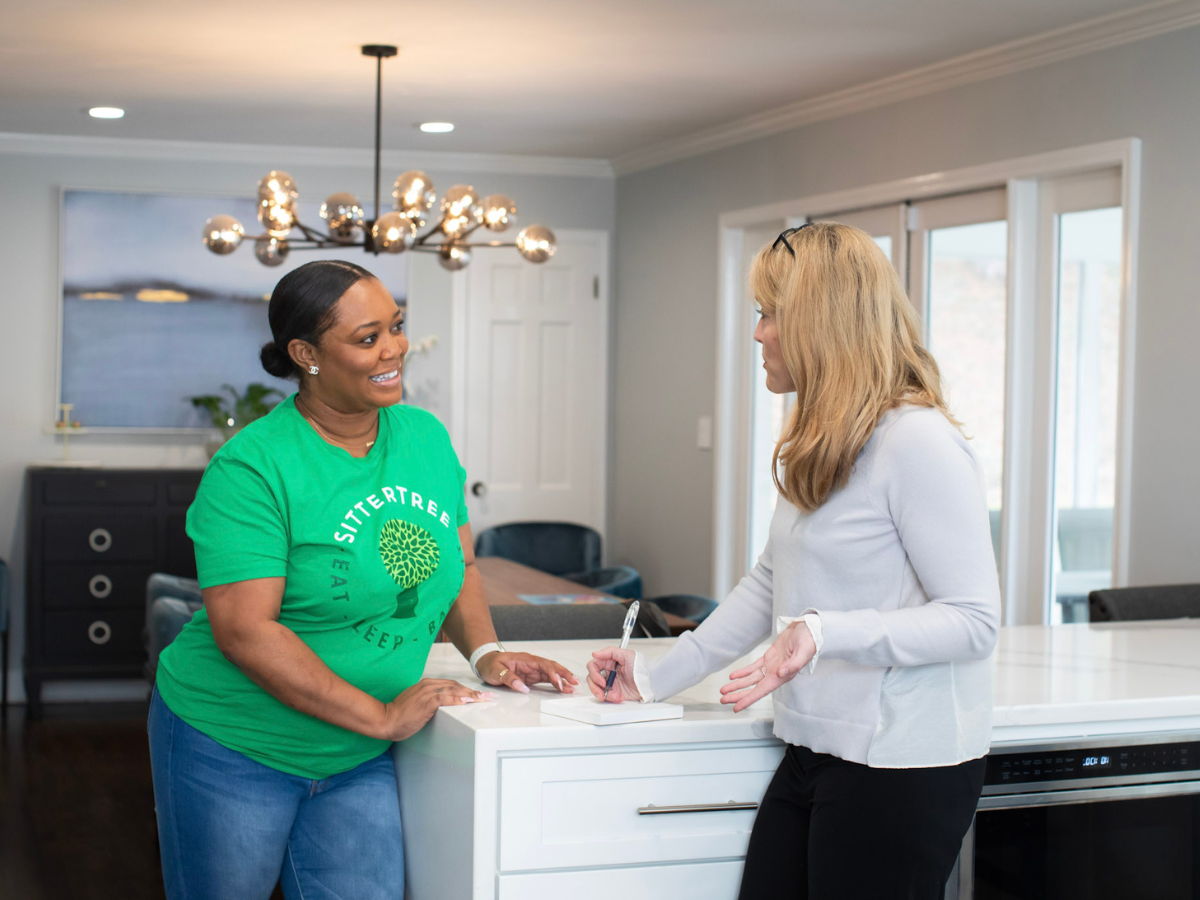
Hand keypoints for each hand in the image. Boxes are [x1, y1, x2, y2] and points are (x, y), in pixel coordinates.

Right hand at [377, 678, 495, 740]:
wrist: (386, 719)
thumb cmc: (401, 715)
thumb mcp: (418, 704)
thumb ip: (430, 701)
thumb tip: (443, 706)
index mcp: (426, 685)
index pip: (451, 684)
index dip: (466, 689)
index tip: (479, 695)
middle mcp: (428, 685)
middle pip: (455, 685)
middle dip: (473, 692)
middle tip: (487, 698)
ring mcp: (426, 692)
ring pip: (453, 690)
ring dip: (469, 695)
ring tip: (482, 700)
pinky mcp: (425, 702)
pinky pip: (444, 698)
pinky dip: (456, 699)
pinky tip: (466, 701)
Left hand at [477, 651, 578, 693]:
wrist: (486, 662)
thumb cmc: (491, 664)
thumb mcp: (496, 671)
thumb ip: (509, 678)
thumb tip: (523, 687)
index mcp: (525, 659)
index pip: (543, 665)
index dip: (553, 673)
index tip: (559, 683)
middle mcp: (532, 663)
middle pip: (552, 667)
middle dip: (564, 674)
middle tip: (575, 682)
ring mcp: (533, 670)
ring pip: (551, 673)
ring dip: (562, 679)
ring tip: (573, 687)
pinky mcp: (532, 676)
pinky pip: (547, 679)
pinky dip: (556, 683)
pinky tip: (563, 688)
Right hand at [586, 647, 640, 702]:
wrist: (650, 683)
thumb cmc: (641, 667)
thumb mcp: (627, 655)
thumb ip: (609, 652)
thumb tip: (595, 653)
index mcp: (609, 661)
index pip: (593, 666)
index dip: (594, 674)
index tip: (601, 681)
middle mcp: (608, 672)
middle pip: (592, 678)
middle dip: (595, 687)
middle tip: (602, 691)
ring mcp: (610, 683)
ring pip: (597, 689)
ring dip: (603, 694)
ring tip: (614, 696)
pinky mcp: (614, 692)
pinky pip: (606, 696)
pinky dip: (611, 698)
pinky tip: (619, 697)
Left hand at [720, 621, 815, 712]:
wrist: (809, 629)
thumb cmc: (809, 640)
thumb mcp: (804, 652)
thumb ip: (794, 664)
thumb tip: (780, 674)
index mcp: (783, 676)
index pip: (762, 691)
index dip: (748, 700)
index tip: (736, 707)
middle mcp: (776, 674)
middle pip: (753, 688)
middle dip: (738, 695)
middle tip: (723, 700)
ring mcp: (772, 666)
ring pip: (751, 679)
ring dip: (737, 685)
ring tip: (724, 690)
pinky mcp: (770, 657)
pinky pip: (754, 667)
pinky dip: (743, 672)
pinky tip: (733, 676)